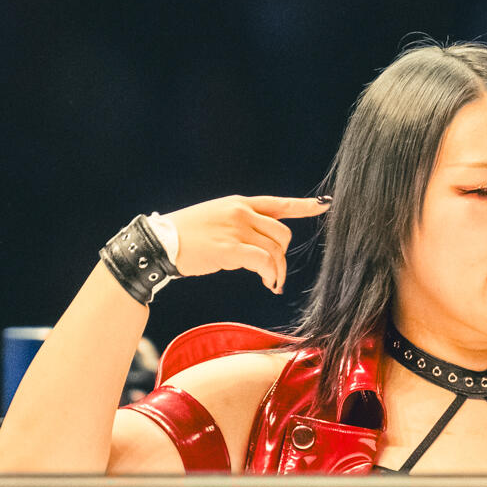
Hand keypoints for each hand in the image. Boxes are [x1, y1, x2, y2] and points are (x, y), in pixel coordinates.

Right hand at [163, 195, 328, 294]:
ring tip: (271, 282)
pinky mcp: (230, 248)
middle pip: (283, 234)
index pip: (278, 204)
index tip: (325, 205)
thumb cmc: (187, 236)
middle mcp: (241, 212)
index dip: (304, 206)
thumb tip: (260, 246)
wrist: (160, 242)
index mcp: (239, 203)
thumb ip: (240, 225)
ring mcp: (236, 228)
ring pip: (276, 250)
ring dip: (278, 271)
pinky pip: (264, 262)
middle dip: (283, 256)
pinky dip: (271, 275)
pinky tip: (267, 283)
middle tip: (274, 273)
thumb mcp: (216, 219)